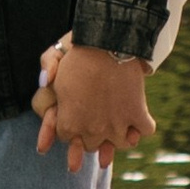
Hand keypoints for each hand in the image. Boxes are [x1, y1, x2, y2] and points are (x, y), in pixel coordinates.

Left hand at [32, 37, 155, 171]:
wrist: (107, 43)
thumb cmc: (80, 50)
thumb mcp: (55, 56)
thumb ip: (47, 68)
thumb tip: (45, 81)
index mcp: (69, 122)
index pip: (67, 138)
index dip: (70, 126)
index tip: (75, 119)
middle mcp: (92, 130)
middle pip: (91, 145)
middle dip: (91, 134)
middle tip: (96, 122)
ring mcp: (116, 125)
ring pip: (119, 143)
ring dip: (118, 135)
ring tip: (120, 125)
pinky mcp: (137, 114)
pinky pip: (145, 130)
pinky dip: (142, 126)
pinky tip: (138, 120)